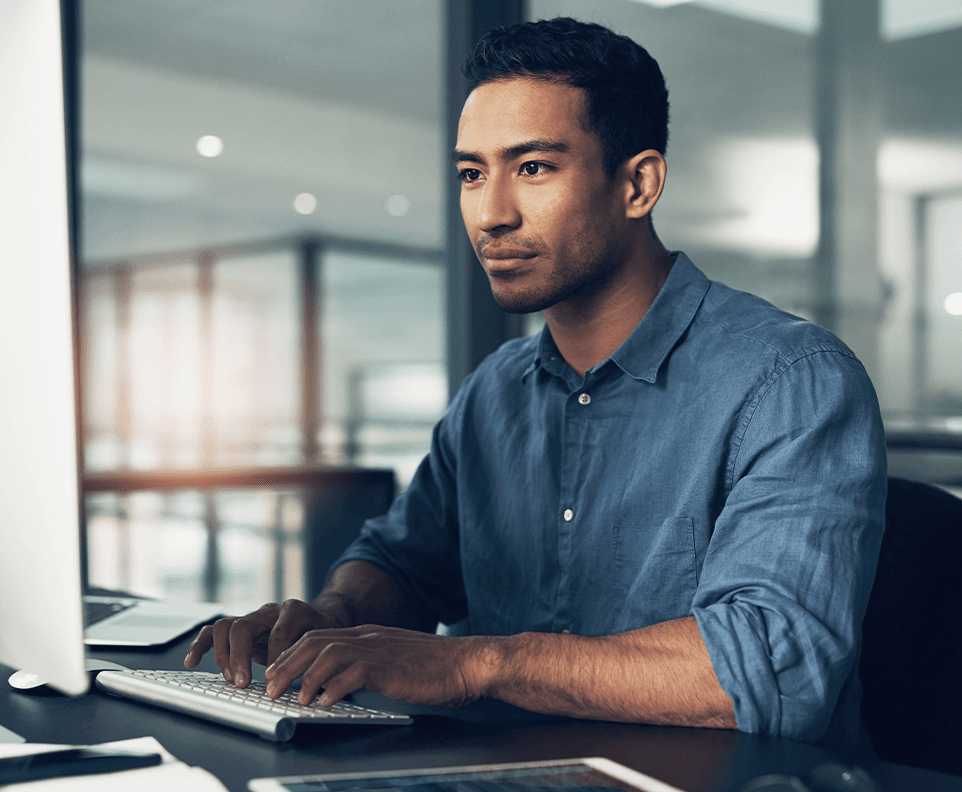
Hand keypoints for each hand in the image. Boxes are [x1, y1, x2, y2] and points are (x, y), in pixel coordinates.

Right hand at [183, 599, 338, 687]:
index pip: (278, 633)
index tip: (276, 684)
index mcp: (294, 610)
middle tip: (243, 683)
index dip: (275, 660)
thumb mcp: (325, 645)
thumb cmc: (321, 636)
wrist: (318, 622)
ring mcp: (252, 618)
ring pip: (225, 627)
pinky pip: (213, 632)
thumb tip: (315, 687)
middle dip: (240, 657)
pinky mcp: (239, 628)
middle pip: (243, 626)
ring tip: (231, 679)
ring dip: (223, 655)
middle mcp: (269, 611)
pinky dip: (200, 645)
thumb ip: (317, 659)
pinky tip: (191, 662)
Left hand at [264, 625, 492, 707]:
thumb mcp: (394, 661)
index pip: (318, 637)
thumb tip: (338, 685)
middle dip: (286, 664)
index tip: (275, 672)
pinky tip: (323, 702)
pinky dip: (333, 687)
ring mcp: (377, 649)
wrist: (466, 663)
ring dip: (303, 676)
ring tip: (291, 698)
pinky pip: (352, 673)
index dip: (292, 655)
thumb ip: (368, 666)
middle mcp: (368, 637)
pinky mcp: (388, 666)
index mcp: (367, 635)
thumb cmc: (434, 667)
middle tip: (269, 687)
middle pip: (314, 642)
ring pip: (327, 654)